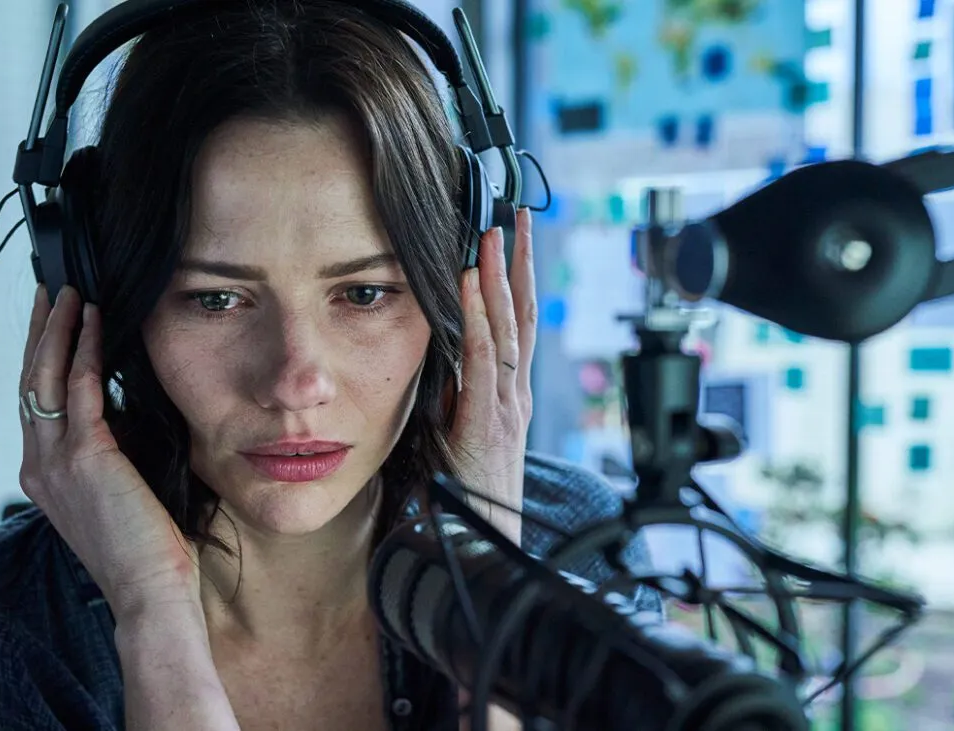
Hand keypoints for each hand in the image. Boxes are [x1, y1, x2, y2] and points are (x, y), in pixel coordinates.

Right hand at [18, 285, 200, 619]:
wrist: (149, 595)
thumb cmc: (146, 551)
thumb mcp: (120, 489)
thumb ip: (114, 448)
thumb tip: (128, 405)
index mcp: (44, 476)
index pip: (35, 400)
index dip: (41, 356)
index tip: (51, 320)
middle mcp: (39, 465)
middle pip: (29, 380)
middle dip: (38, 330)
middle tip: (49, 290)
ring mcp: (55, 462)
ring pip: (45, 377)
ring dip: (57, 328)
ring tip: (68, 291)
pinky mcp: (85, 458)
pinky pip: (80, 388)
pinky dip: (85, 349)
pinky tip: (94, 320)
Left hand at [449, 208, 535, 545]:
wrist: (483, 547)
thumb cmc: (464, 496)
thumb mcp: (455, 435)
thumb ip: (451, 397)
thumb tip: (433, 361)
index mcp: (506, 394)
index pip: (513, 324)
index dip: (511, 279)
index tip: (505, 238)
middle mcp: (512, 392)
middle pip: (520, 313)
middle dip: (517, 261)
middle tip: (515, 214)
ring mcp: (504, 404)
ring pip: (506, 326)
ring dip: (498, 276)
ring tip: (493, 232)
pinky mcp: (486, 419)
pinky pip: (483, 357)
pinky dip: (476, 316)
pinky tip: (469, 282)